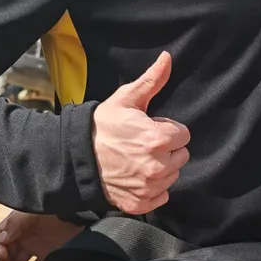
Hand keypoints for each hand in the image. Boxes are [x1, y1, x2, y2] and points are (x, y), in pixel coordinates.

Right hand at [0, 211, 83, 260]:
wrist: (82, 217)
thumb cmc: (58, 208)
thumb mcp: (34, 212)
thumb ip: (16, 223)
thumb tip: (1, 239)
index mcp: (19, 224)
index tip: (3, 255)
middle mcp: (25, 236)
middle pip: (5, 252)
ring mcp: (36, 247)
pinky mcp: (47, 258)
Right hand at [92, 51, 190, 213]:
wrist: (75, 156)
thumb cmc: (102, 125)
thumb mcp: (126, 99)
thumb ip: (152, 80)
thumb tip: (167, 57)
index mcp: (158, 140)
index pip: (184, 135)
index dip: (168, 130)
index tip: (151, 129)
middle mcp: (157, 167)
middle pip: (181, 157)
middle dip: (167, 149)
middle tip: (144, 144)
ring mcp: (149, 188)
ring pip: (172, 177)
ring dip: (161, 168)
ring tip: (138, 159)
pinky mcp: (139, 203)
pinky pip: (160, 197)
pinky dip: (151, 189)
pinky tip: (136, 177)